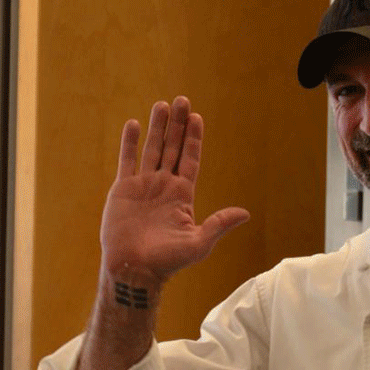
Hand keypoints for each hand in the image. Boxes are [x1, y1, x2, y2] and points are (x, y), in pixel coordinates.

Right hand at [101, 96, 249, 284]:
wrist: (133, 269)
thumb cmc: (166, 261)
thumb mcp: (198, 243)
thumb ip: (218, 224)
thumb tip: (246, 214)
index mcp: (182, 194)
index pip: (190, 159)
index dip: (194, 138)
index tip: (196, 117)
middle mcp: (163, 186)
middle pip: (172, 148)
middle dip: (177, 124)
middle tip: (182, 100)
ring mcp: (143, 185)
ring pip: (151, 149)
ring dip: (157, 127)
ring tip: (162, 105)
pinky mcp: (123, 189)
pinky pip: (127, 160)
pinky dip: (129, 142)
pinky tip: (133, 124)